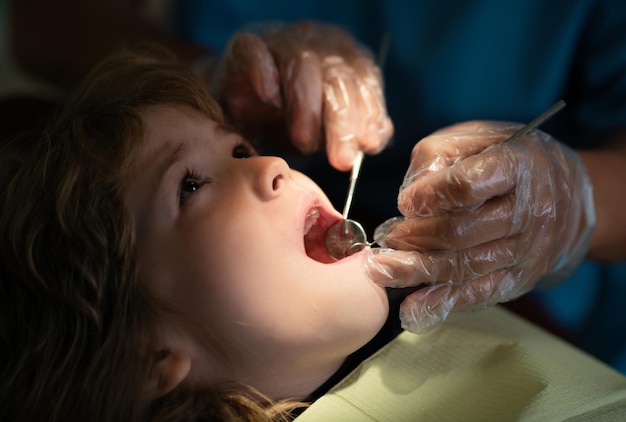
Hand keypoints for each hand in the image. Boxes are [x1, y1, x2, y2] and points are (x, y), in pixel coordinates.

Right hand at [205, 21, 393, 170]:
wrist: (237, 105)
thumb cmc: (287, 118)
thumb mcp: (325, 130)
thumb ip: (354, 131)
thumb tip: (380, 136)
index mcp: (345, 57)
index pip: (365, 78)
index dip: (370, 111)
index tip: (368, 145)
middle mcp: (318, 42)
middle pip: (337, 76)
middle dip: (341, 122)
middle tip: (341, 160)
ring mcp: (281, 40)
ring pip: (302, 64)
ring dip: (306, 106)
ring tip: (304, 143)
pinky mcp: (247, 44)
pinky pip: (258, 52)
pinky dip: (265, 73)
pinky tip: (269, 98)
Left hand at [364, 121, 594, 332]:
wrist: (568, 196)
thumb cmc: (509, 159)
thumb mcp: (476, 137)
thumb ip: (436, 157)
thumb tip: (409, 200)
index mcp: (516, 165)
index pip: (466, 186)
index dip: (429, 196)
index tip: (405, 203)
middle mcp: (527, 212)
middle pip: (460, 233)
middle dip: (415, 238)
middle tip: (386, 238)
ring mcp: (526, 250)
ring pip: (464, 266)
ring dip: (418, 271)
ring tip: (381, 271)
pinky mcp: (520, 278)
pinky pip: (478, 294)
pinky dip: (442, 304)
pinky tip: (413, 310)